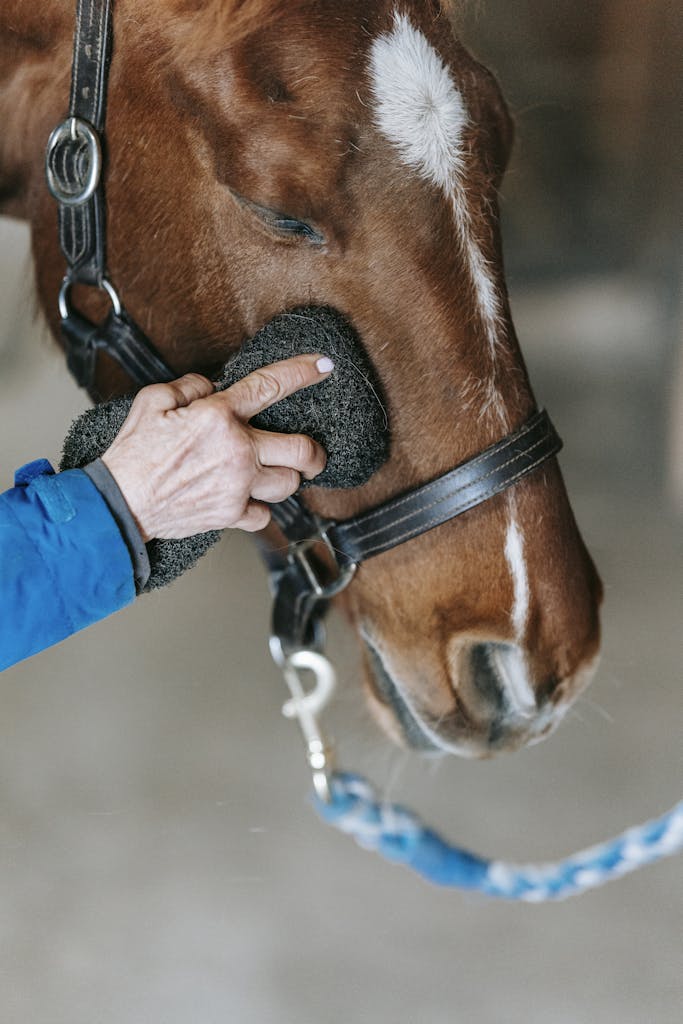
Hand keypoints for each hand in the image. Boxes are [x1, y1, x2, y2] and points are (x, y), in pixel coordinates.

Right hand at [101, 354, 332, 539]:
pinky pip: (264, 515)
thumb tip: (211, 388)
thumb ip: (189, 387)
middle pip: (302, 450)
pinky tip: (247, 500)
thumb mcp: (152, 401)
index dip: (303, 372)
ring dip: (286, 479)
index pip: (271, 385)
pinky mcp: (231, 514)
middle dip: (315, 453)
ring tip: (274, 474)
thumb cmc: (134, 453)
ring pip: (289, 484)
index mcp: (219, 416)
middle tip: (312, 454)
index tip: (325, 366)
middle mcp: (238, 451)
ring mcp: (238, 486)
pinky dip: (259, 509)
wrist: (120, 503)